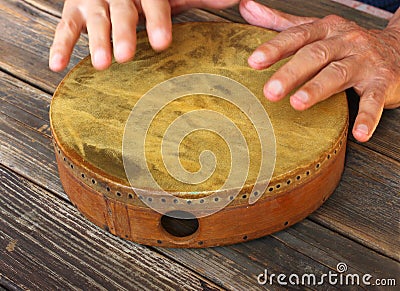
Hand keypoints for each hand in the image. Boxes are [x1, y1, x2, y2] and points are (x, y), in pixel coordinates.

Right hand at [49, 0, 237, 71]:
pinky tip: (57, 65)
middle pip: (121, 10)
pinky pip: (65, 26)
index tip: (162, 42)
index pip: (154, 2)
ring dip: (96, 41)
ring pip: (94, 18)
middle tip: (125, 56)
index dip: (157, 21)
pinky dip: (60, 45)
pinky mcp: (74, 8)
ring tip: (102, 64)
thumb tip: (238, 0)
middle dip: (123, 32)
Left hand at [240, 0, 399, 141]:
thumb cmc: (346, 43)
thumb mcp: (315, 29)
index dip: (275, 48)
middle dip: (291, 73)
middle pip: (315, 55)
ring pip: (338, 74)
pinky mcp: (382, 81)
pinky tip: (359, 133)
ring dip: (317, 89)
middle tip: (269, 92)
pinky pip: (374, 98)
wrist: (398, 47)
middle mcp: (344, 41)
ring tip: (297, 104)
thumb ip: (281, 22)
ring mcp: (364, 61)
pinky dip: (368, 116)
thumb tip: (247, 8)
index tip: (254, 61)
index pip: (297, 36)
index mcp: (325, 29)